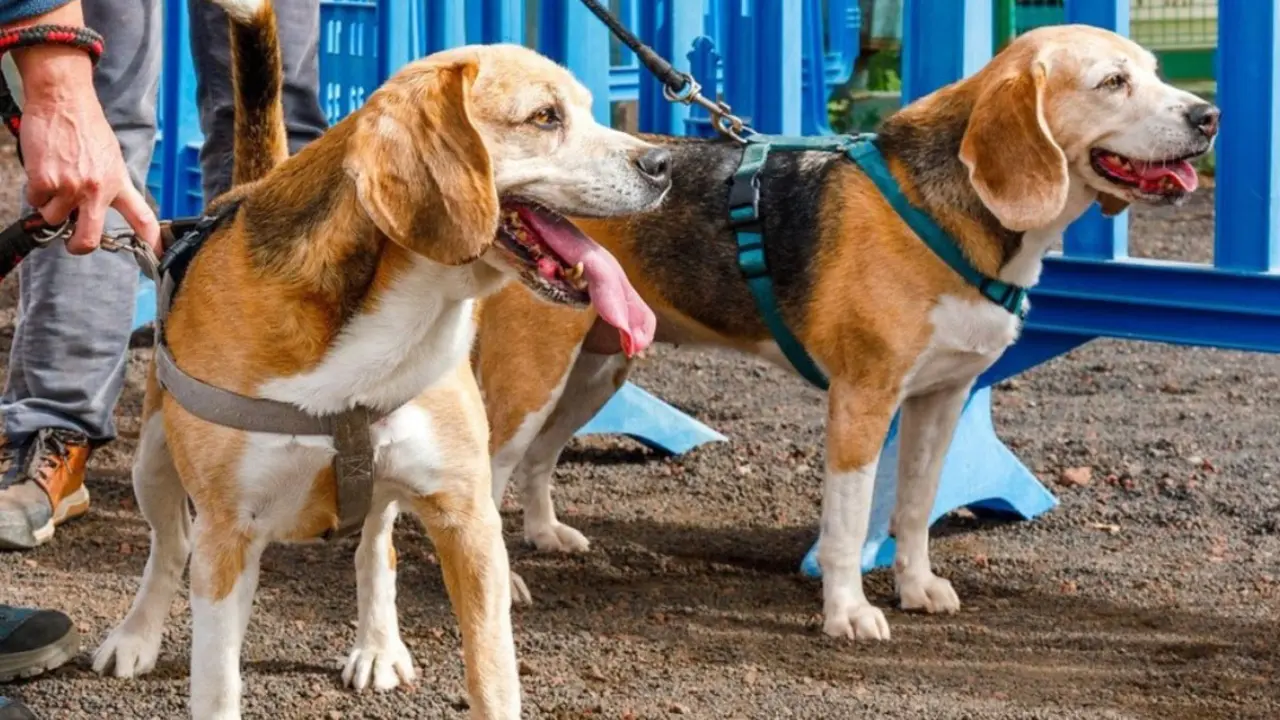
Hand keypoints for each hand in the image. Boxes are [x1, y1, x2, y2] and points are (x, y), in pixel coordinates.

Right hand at [7, 5, 159, 253]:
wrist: (64, 101)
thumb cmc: (85, 126)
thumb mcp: (110, 157)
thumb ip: (108, 184)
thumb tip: (97, 207)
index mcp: (118, 183)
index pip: (142, 218)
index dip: (152, 241)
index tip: (157, 256)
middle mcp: (98, 190)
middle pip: (89, 238)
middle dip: (78, 246)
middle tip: (72, 242)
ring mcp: (71, 188)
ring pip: (54, 219)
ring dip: (50, 205)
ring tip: (55, 178)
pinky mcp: (46, 182)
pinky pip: (36, 202)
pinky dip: (35, 191)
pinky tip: (42, 169)